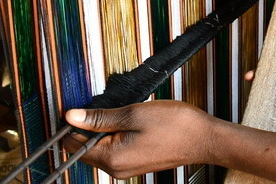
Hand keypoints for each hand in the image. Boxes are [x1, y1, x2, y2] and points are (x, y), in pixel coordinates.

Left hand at [64, 101, 214, 178]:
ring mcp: (126, 169)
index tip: (77, 106)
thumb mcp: (134, 114)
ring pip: (99, 149)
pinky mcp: (135, 164)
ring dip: (102, 131)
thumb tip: (72, 117)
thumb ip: (100, 117)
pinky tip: (129, 122)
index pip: (74, 144)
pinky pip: (114, 151)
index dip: (72, 123)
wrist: (204, 139)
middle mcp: (116, 169)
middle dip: (87, 127)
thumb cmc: (175, 125)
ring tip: (121, 112)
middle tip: (103, 106)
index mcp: (112, 158)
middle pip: (85, 148)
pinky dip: (114, 136)